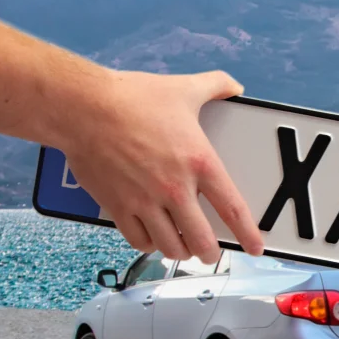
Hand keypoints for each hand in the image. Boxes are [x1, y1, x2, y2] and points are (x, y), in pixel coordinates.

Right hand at [60, 69, 264, 263]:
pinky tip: (153, 240)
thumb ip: (215, 86)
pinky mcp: (118, 206)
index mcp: (199, 162)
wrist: (83, 107)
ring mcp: (145, 201)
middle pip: (202, 240)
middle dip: (210, 253)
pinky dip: (149, 245)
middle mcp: (175, 188)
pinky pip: (138, 240)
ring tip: (184, 248)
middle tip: (211, 253)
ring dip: (180, 251)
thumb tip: (235, 86)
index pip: (232, 208)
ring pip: (170, 246)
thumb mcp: (183, 88)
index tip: (255, 248)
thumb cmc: (132, 97)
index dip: (248, 234)